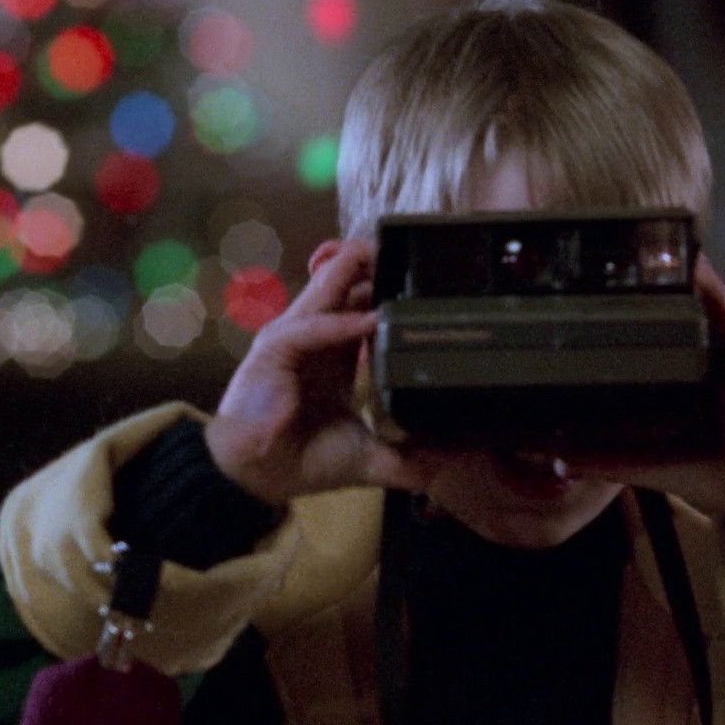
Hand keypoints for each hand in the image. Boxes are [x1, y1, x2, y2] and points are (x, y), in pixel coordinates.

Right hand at [205, 239, 450, 504]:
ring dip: (357, 271)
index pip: (367, 304)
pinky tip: (371, 319)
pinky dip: (339, 323)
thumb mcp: (373, 456)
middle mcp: (317, 337)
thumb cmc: (306, 459)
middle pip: (348, 284)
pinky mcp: (274, 352)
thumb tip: (466, 460)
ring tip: (392, 256)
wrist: (258, 478)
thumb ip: (416, 457)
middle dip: (378, 262)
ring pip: (327, 290)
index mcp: (338, 352)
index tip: (433, 277)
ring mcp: (294, 339)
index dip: (394, 287)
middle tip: (418, 245)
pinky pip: (309, 328)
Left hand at [568, 257, 724, 528]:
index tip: (575, 299)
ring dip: (672, 274)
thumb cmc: (706, 472)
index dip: (609, 321)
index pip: (633, 343)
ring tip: (642, 239)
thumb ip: (607, 460)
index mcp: (665, 383)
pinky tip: (692, 259)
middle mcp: (689, 359)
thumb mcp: (646, 466)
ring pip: (692, 301)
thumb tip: (555, 459)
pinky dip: (710, 283)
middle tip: (603, 257)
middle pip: (662, 313)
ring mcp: (716, 349)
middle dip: (639, 285)